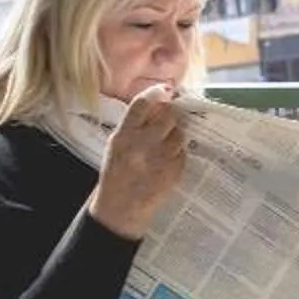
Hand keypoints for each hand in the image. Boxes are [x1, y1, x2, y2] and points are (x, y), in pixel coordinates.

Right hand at [87, 87, 186, 237]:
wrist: (121, 208)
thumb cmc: (117, 174)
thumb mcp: (116, 146)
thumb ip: (133, 125)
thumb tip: (156, 102)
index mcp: (123, 136)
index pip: (141, 105)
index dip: (156, 93)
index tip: (165, 90)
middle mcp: (142, 145)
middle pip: (167, 116)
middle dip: (170, 115)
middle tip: (168, 119)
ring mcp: (160, 160)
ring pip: (179, 134)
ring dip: (176, 134)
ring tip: (165, 143)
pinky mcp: (173, 172)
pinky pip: (182, 153)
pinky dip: (178, 154)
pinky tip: (167, 160)